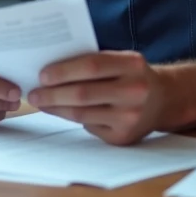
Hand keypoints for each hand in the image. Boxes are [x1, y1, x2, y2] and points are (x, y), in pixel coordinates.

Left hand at [27, 51, 168, 144]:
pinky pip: (89, 126)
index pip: (91, 66)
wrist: (162, 99)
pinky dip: (71, 118)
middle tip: (33, 94)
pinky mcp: (124, 136)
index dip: (63, 71)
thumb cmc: (130, 75)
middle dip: (52, 94)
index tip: (41, 75)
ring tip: (40, 103)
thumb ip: (92, 61)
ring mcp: (131, 116)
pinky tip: (60, 111)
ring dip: (56, 108)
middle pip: (83, 93)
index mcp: (132, 64)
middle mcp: (135, 90)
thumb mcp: (120, 60)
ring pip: (82, 113)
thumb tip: (49, 68)